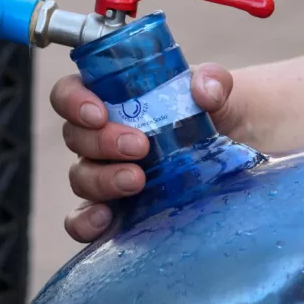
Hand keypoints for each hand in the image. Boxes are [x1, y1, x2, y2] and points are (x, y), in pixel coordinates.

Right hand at [51, 63, 236, 242]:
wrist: (234, 155)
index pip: (69, 93)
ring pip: (80, 177)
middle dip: (101, 142)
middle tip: (139, 147)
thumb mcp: (219, 91)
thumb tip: (204, 92)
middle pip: (75, 137)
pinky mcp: (115, 211)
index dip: (73, 101)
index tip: (100, 113)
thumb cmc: (216, 116)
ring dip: (102, 179)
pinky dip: (85, 222)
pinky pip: (81, 220)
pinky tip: (105, 220)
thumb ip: (213, 82)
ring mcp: (105, 174)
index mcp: (113, 99)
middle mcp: (101, 137)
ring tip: (137, 181)